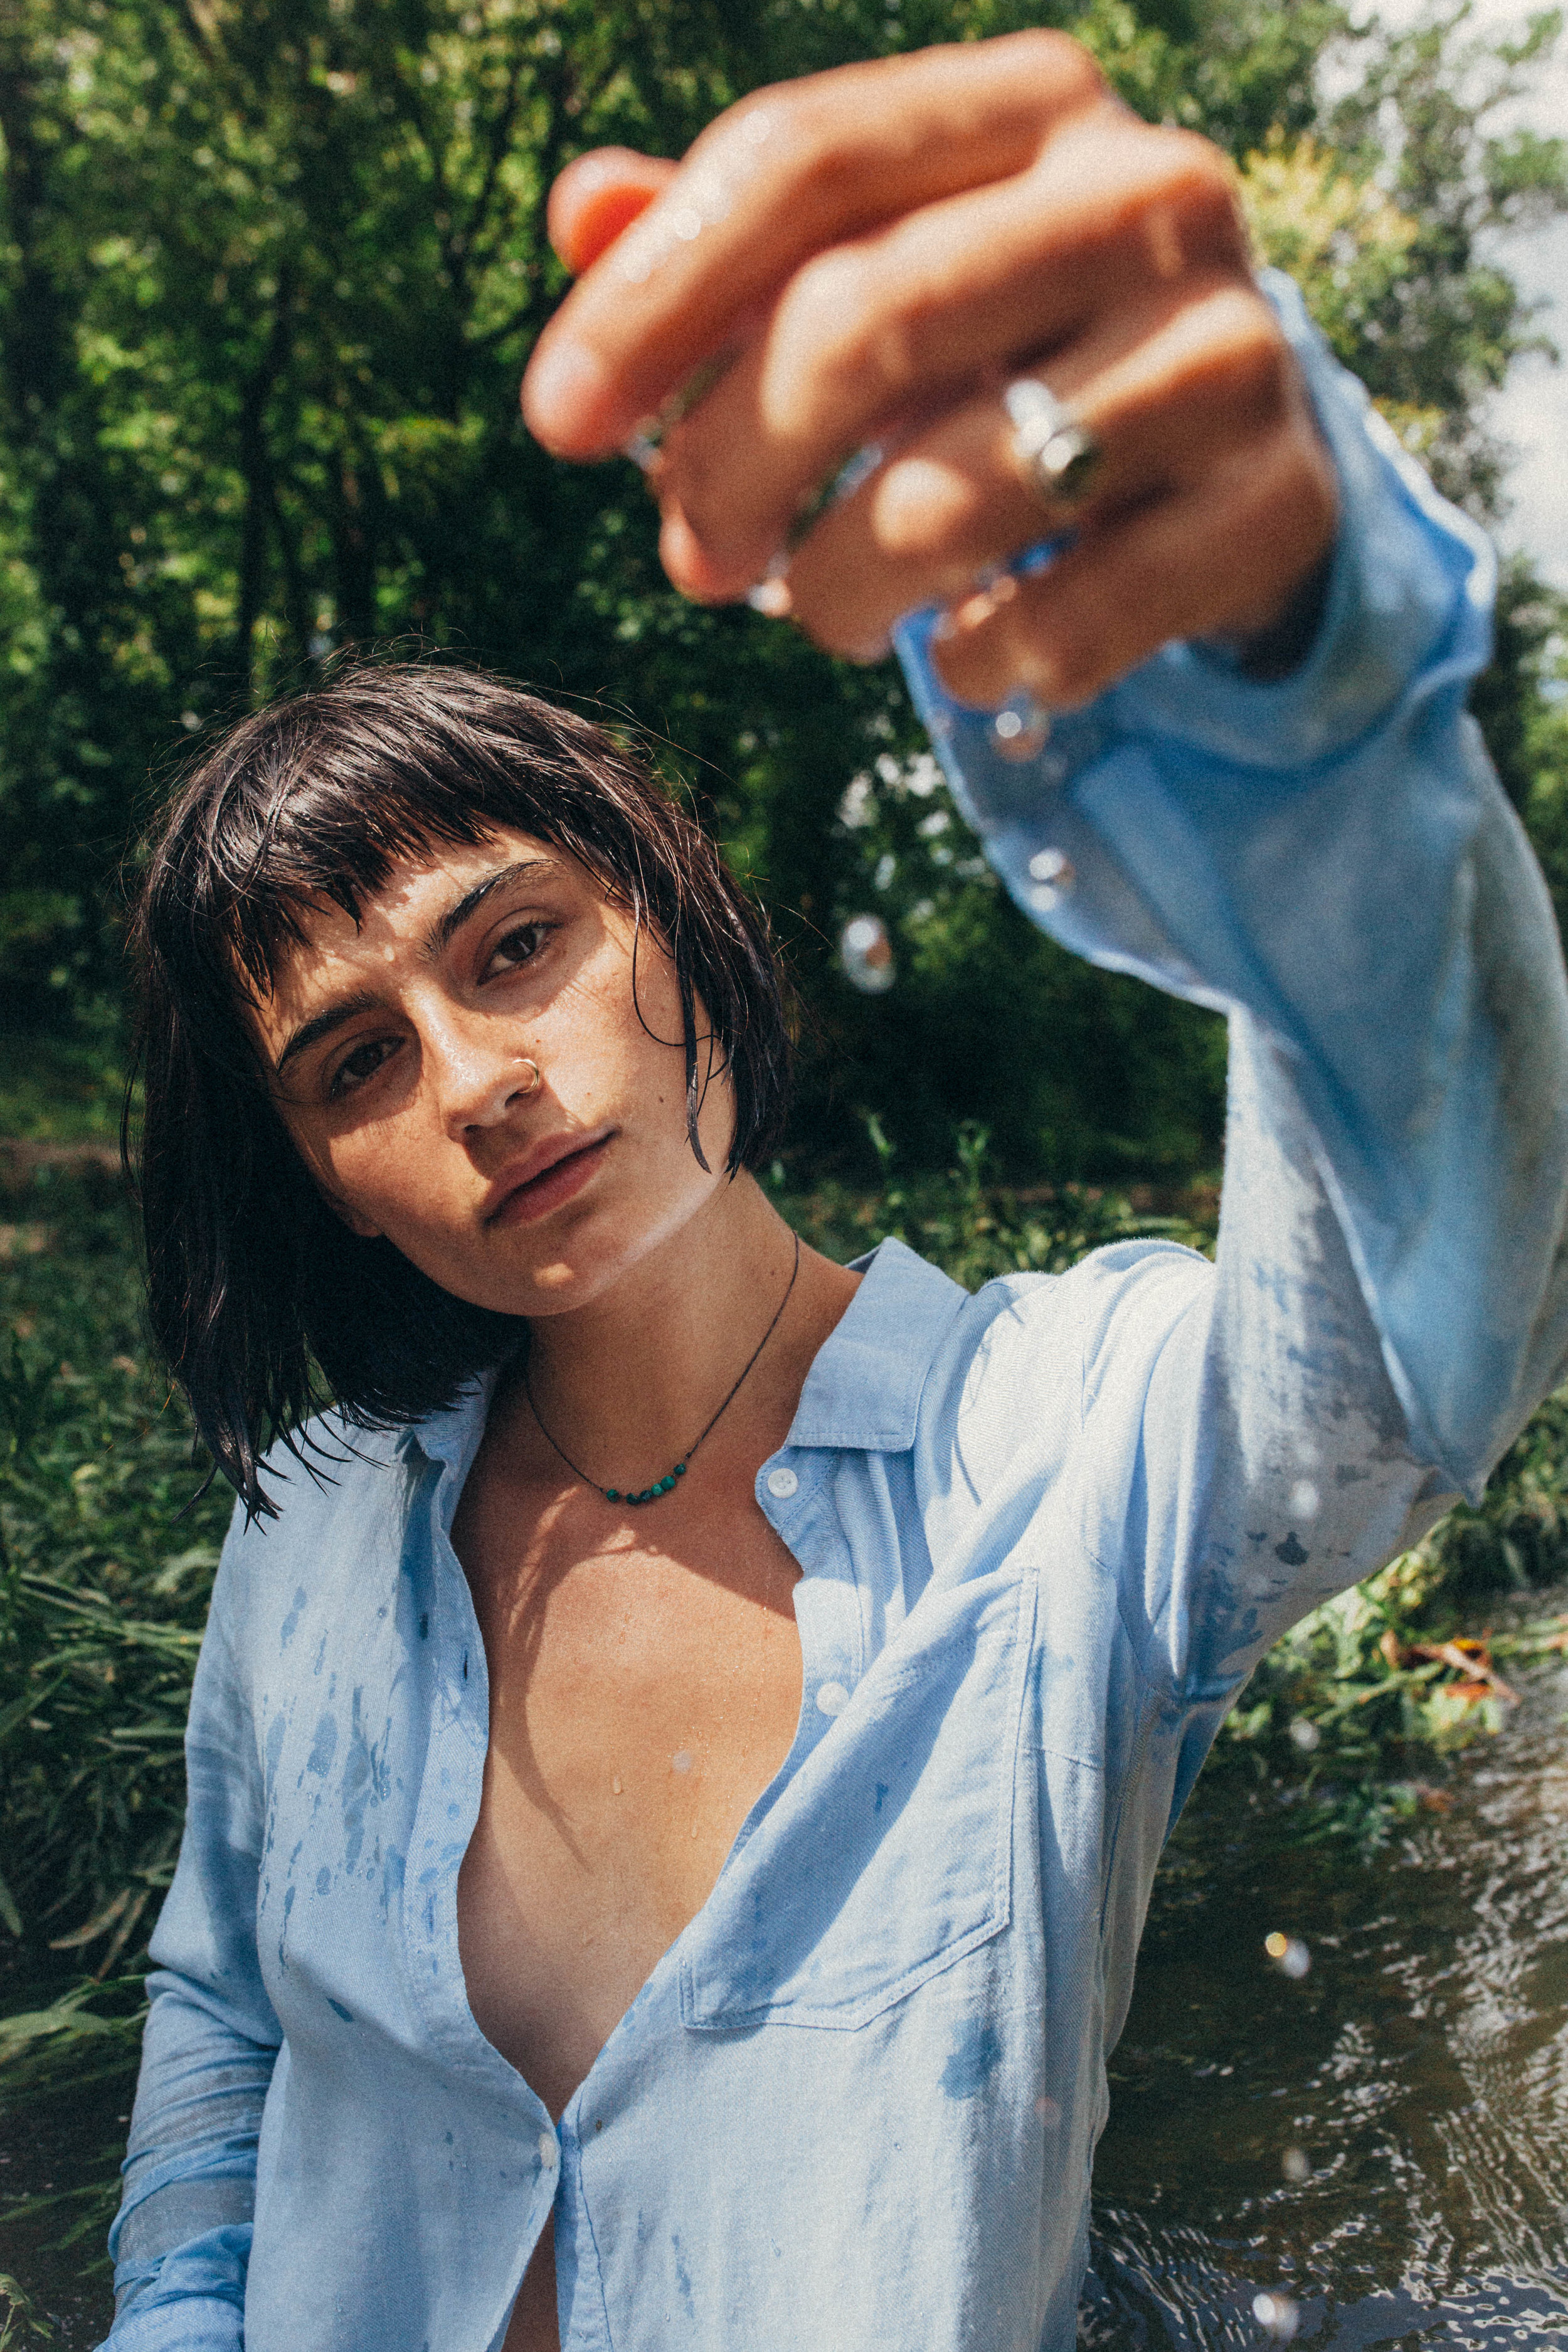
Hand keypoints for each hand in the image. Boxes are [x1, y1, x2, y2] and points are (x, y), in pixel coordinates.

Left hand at [521, 34, 1337, 710]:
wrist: (1237, 461)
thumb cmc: (1013, 359)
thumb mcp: (881, 277)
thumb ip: (739, 247)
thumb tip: (581, 212)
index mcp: (1032, 108)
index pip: (800, 159)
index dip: (652, 298)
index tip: (555, 427)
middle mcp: (1149, 194)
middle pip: (860, 323)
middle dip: (730, 470)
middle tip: (694, 562)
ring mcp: (1233, 351)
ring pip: (952, 497)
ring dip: (835, 592)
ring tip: (819, 611)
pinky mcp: (1274, 510)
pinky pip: (1063, 627)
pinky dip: (974, 667)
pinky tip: (960, 653)